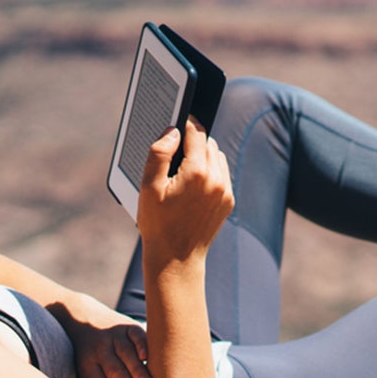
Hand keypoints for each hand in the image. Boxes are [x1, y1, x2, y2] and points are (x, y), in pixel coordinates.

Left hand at [66, 304, 152, 377]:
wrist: (81, 319)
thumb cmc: (91, 359)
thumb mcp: (88, 374)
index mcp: (88, 367)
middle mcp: (99, 351)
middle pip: (114, 374)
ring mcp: (113, 337)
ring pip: (125, 355)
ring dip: (137, 371)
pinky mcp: (126, 326)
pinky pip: (134, 335)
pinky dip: (141, 344)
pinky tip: (148, 357)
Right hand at [136, 117, 233, 267]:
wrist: (176, 259)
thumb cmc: (157, 224)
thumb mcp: (148, 187)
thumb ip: (159, 153)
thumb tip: (172, 131)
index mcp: (197, 173)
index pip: (196, 133)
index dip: (186, 123)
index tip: (178, 118)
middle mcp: (216, 180)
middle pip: (208, 143)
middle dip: (193, 140)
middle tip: (175, 146)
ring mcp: (225, 191)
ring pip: (218, 156)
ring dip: (203, 154)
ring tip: (183, 164)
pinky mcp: (228, 201)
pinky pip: (222, 173)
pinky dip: (210, 170)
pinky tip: (193, 180)